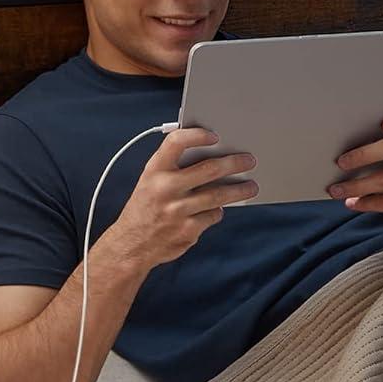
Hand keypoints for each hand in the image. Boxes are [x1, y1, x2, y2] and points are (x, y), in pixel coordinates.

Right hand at [116, 128, 258, 269]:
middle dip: (235, 163)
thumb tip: (209, 155)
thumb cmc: (145, 209)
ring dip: (238, 190)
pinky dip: (217, 212)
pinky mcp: (188, 230)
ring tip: (251, 186)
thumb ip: (173, 167)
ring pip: (218, 195)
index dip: (197, 135)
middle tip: (250, 161)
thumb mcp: (150, 182)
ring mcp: (177, 211)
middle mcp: (165, 189)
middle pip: (209, 169)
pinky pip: (213, 216)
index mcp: (154, 171)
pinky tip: (217, 209)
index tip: (214, 136)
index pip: (176, 142)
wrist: (132, 245)